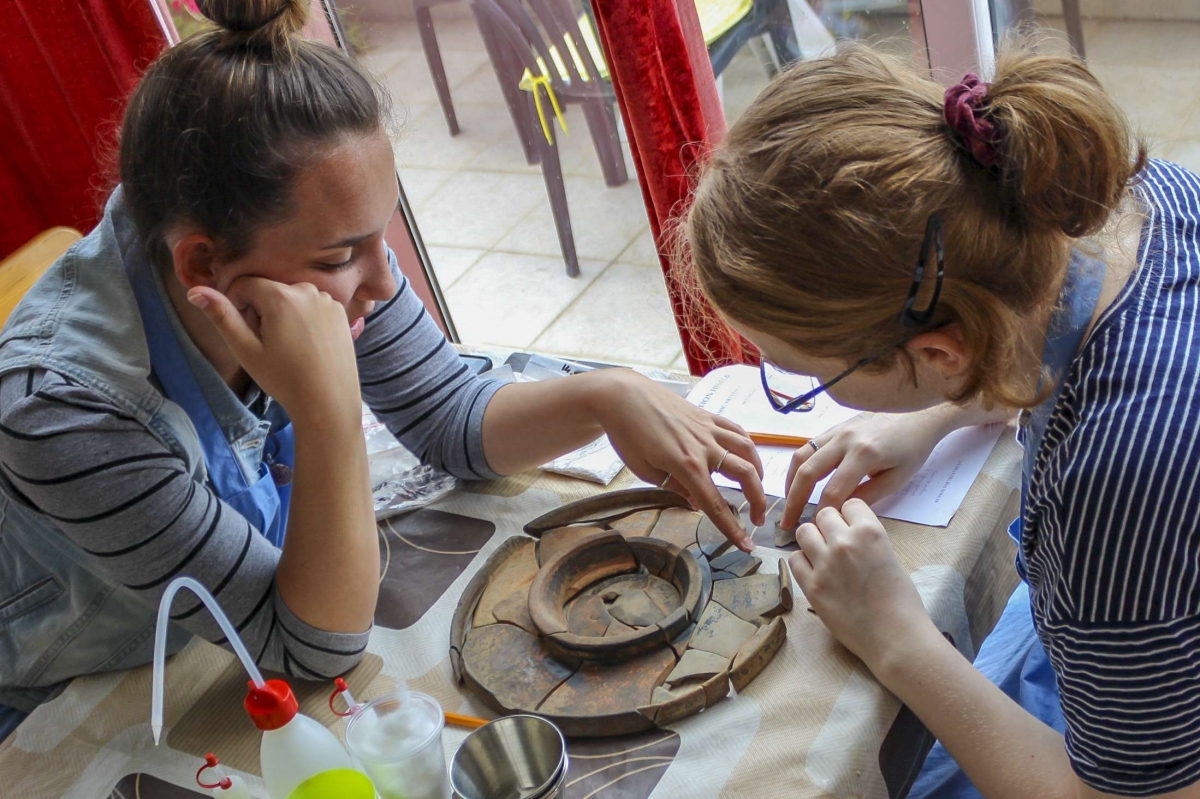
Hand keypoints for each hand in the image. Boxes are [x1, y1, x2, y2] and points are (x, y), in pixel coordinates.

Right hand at [187, 278, 361, 426]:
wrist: (329, 402)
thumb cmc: (284, 378)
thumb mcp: (246, 350)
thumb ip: (221, 316)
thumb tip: (194, 291)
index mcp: (281, 295)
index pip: (244, 285)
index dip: (239, 307)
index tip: (248, 334)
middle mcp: (307, 289)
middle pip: (269, 290)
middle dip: (262, 311)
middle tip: (270, 345)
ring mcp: (328, 300)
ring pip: (291, 298)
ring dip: (284, 315)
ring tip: (289, 347)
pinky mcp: (341, 312)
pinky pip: (312, 306)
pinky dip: (305, 319)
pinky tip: (308, 346)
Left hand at [590, 371, 765, 551]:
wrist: (624, 397)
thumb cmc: (628, 435)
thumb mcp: (645, 470)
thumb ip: (675, 488)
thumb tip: (698, 502)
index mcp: (686, 466)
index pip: (715, 504)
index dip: (733, 529)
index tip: (747, 546)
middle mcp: (704, 447)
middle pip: (744, 475)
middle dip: (756, 501)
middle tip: (757, 520)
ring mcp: (708, 429)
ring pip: (747, 450)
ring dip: (758, 472)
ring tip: (757, 489)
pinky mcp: (707, 416)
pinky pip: (736, 430)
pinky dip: (748, 446)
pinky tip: (748, 457)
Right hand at [781, 410, 950, 529]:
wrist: (917, 416)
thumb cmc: (913, 449)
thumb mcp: (897, 479)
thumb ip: (868, 496)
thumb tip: (840, 513)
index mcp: (864, 454)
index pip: (833, 491)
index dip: (822, 513)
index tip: (816, 529)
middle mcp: (845, 439)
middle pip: (808, 473)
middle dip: (794, 501)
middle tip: (786, 523)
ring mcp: (837, 430)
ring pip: (801, 456)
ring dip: (789, 482)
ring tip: (787, 503)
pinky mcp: (834, 427)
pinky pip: (808, 446)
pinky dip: (798, 466)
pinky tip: (797, 482)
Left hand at [789, 499, 933, 668]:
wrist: (896, 637)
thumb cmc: (902, 602)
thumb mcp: (890, 557)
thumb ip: (868, 540)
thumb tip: (849, 532)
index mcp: (870, 532)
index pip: (849, 504)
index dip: (850, 516)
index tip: (852, 529)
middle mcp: (845, 542)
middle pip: (823, 514)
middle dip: (829, 526)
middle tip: (835, 543)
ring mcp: (825, 563)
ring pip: (804, 531)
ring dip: (812, 540)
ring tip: (822, 555)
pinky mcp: (811, 586)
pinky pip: (794, 559)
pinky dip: (802, 562)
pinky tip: (814, 572)